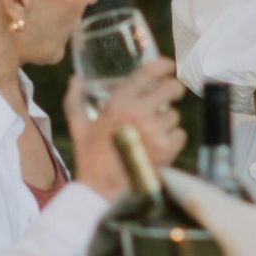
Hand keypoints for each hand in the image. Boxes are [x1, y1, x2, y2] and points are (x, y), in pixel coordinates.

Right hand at [69, 62, 186, 198]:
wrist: (101, 191)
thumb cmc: (90, 157)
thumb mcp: (78, 126)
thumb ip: (75, 100)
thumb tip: (76, 80)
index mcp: (118, 103)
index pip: (148, 72)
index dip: (163, 65)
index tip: (169, 66)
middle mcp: (138, 113)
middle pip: (172, 88)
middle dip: (174, 90)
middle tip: (171, 95)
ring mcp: (154, 131)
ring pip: (175, 114)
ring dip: (168, 120)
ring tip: (154, 130)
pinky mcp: (166, 149)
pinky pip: (180, 134)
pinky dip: (174, 138)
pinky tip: (160, 144)